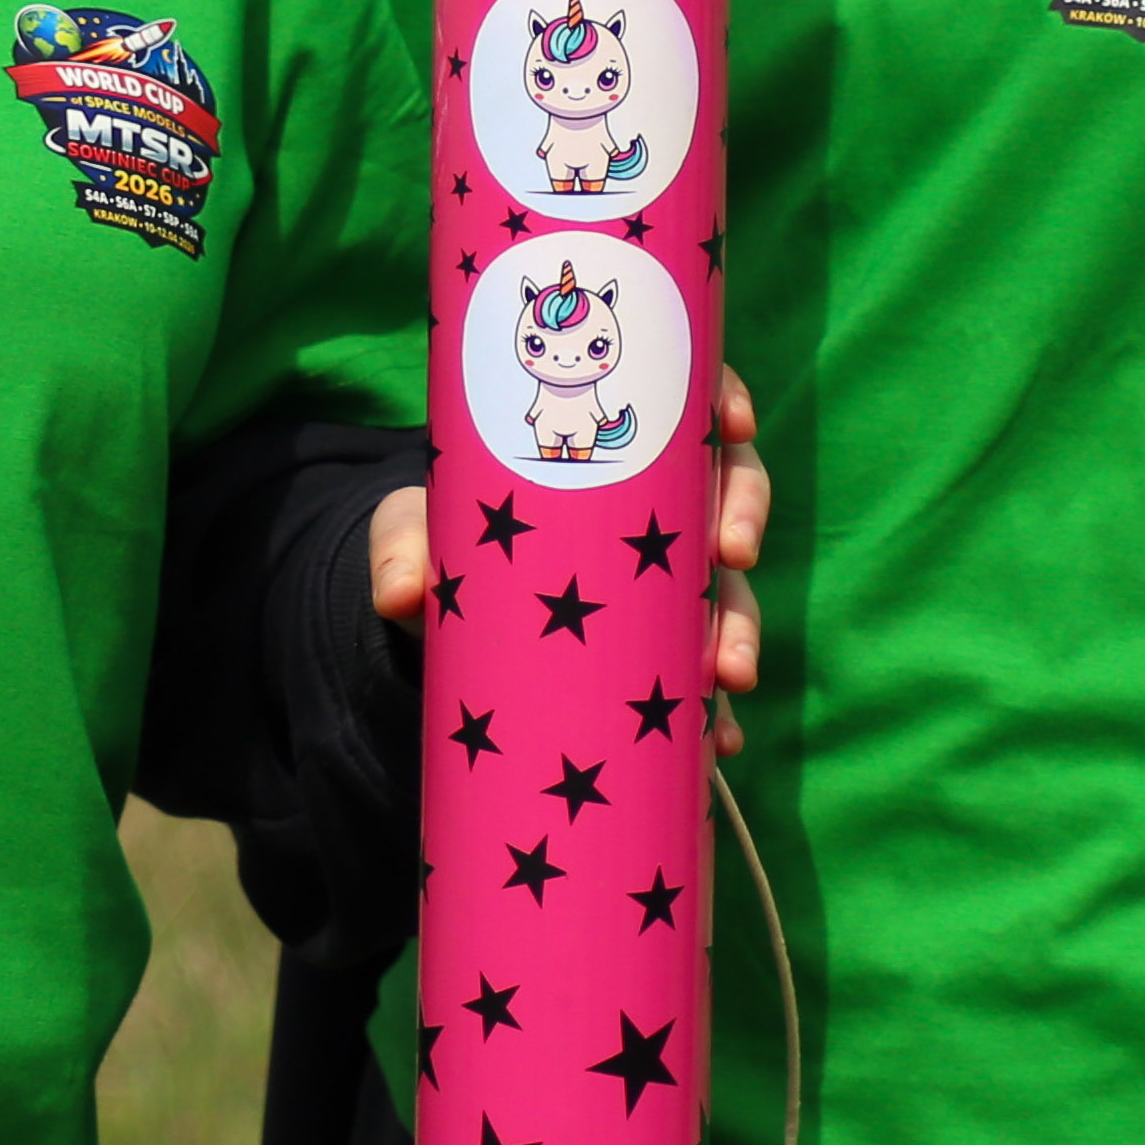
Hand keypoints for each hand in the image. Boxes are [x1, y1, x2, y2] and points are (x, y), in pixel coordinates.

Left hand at [368, 370, 772, 746]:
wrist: (439, 618)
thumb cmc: (444, 541)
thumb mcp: (416, 528)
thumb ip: (403, 547)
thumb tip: (401, 595)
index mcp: (613, 453)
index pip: (686, 405)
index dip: (725, 400)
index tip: (735, 422)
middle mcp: (655, 511)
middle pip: (726, 489)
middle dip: (743, 515)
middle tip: (733, 551)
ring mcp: (665, 584)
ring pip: (728, 589)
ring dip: (741, 627)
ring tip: (730, 672)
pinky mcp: (658, 653)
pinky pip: (699, 677)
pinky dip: (714, 713)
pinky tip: (716, 744)